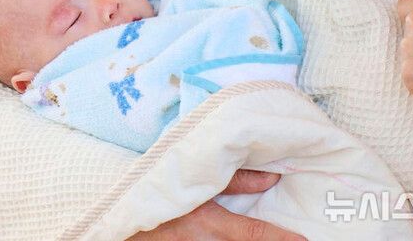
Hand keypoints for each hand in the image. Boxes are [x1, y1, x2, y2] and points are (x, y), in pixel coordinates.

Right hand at [128, 170, 306, 239]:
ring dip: (247, 238)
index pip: (252, 233)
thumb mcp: (193, 177)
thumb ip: (233, 179)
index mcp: (206, 221)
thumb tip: (270, 179)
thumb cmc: (157, 184)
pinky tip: (230, 231)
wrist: (118, 207)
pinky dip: (225, 239)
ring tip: (273, 232)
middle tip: (295, 237)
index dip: (280, 238)